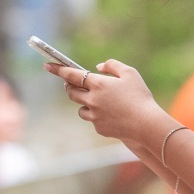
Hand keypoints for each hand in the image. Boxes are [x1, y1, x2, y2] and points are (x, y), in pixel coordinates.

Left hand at [48, 59, 163, 143]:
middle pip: (71, 92)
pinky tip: (111, 115)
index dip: (58, 69)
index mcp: (98, 84)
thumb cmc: (140, 96)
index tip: (47, 65)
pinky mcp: (98, 127)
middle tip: (74, 84)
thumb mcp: (130, 73)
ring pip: (80, 108)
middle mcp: (92, 99)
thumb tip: (97, 67)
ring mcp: (94, 115)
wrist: (147, 124)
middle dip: (70, 87)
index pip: (72, 75)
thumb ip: (112, 65)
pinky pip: (92, 119)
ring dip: (84, 103)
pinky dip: (96, 115)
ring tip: (99, 101)